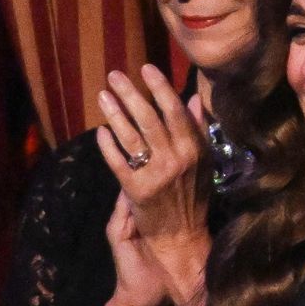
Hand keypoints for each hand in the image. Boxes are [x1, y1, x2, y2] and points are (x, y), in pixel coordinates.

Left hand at [96, 64, 211, 304]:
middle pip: (149, 119)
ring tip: (103, 95)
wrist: (181, 237)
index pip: (175, 111)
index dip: (159, 88)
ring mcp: (155, 175)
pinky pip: (118, 161)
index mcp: (194, 150)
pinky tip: (101, 131)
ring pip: (131, 137)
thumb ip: (197, 130)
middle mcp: (176, 160)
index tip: (146, 68)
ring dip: (115, 113)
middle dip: (131, 94)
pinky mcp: (136, 191)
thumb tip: (192, 99)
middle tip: (114, 76)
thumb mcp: (203, 162)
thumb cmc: (193, 197)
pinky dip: (108, 145)